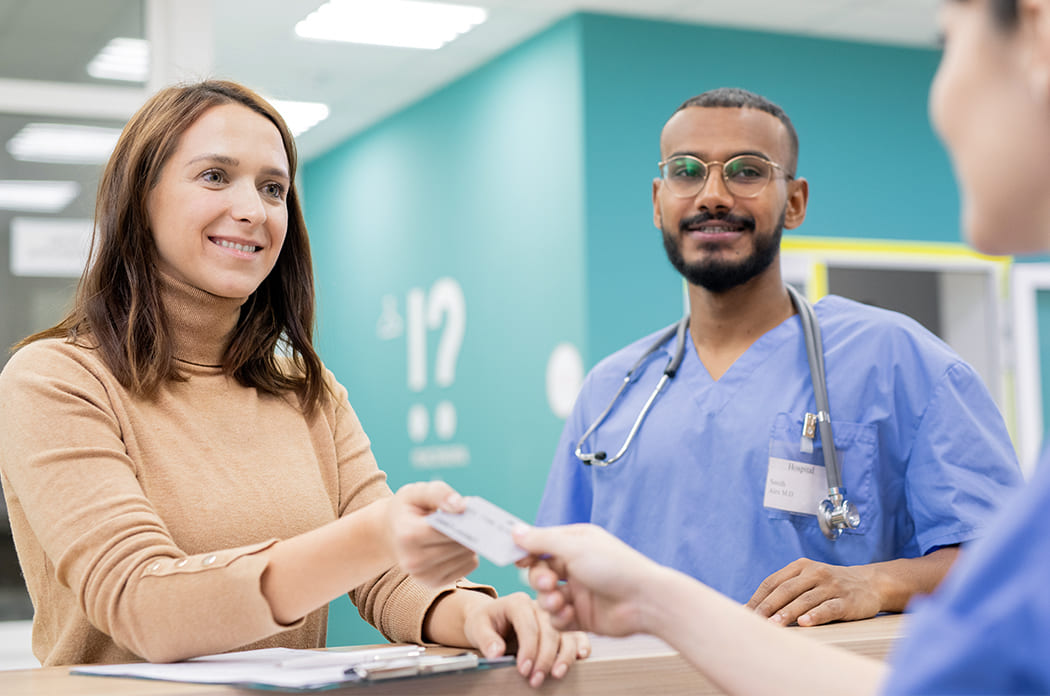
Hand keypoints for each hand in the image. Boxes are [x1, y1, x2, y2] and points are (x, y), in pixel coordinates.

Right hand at [386, 481, 477, 585]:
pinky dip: (468, 554)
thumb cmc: (408, 509)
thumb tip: (462, 507)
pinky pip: (468, 566)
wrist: (392, 533)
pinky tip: (458, 543)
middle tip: (472, 518)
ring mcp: (423, 576)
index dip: (463, 520)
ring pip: (467, 557)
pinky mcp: (434, 583)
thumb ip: (439, 493)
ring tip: (461, 530)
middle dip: (469, 530)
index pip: (445, 530)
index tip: (472, 510)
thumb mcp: (417, 492)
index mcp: (408, 535)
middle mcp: (413, 561)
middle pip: (458, 545)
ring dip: (470, 542)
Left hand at [461, 592, 589, 687]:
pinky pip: (576, 633)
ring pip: (566, 633)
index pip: (528, 624)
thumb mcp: (477, 627)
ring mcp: (552, 616)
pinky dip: (580, 645)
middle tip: (535, 679)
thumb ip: (485, 639)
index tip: (523, 670)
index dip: (528, 649)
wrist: (492, 618)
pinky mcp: (561, 627)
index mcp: (518, 602)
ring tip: (556, 675)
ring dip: (564, 656)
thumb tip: (496, 652)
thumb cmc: (485, 621)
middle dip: (544, 658)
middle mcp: (539, 606)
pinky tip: (580, 658)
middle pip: (550, 630)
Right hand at [513, 524, 664, 637]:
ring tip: (558, 601)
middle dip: (538, 578)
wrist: (645, 601)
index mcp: (576, 543)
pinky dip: (558, 617)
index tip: (515, 559)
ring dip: (547, 599)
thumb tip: (515, 530)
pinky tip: (568, 614)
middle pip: (540, 572)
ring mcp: (579, 592)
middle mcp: (576, 566)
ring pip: (546, 596)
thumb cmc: (616, 567)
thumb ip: (541, 540)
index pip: (541, 544)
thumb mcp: (574, 547)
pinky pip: (557, 618)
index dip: (526, 551)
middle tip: (546, 583)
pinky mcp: (582, 616)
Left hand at [746, 558, 881, 625]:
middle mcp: (814, 573)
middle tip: (755, 621)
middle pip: (785, 590)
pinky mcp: (846, 600)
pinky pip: (828, 608)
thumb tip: (752, 608)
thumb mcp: (807, 580)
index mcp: (800, 566)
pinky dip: (815, 615)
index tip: (745, 613)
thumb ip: (784, 590)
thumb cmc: (829, 585)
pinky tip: (804, 623)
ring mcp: (831, 586)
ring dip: (787, 613)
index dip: (758, 598)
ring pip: (804, 600)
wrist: (869, 583)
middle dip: (768, 607)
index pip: (773, 582)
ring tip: (774, 625)